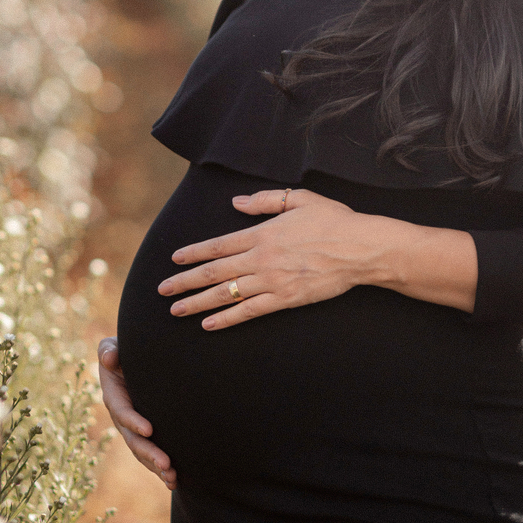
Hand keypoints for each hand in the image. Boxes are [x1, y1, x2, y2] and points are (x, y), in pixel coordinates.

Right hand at [97, 337, 176, 490]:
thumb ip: (108, 350)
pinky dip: (161, 469)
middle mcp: (122, 417)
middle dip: (149, 453)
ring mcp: (133, 429)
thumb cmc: (124, 351)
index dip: (133, 421)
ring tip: (172, 477)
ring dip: (156, 466)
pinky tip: (174, 481)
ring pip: (142, 453)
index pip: (122, 412)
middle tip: (166, 464)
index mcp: (114, 397)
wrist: (134, 360)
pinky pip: (151, 455)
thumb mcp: (112, 346)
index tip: (149, 429)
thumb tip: (110, 358)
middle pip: (133, 440)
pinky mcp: (146, 435)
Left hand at [158, 187, 372, 329]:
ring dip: (198, 302)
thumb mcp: (299, 198)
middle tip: (162, 290)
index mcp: (262, 233)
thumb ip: (265, 201)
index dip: (193, 253)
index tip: (174, 260)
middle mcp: (261, 258)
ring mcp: (272, 281)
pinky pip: (249, 311)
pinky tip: (209, 324)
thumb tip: (236, 202)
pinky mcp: (285, 299)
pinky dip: (227, 318)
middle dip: (185, 281)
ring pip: (226, 294)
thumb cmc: (332, 220)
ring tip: (177, 310)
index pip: (218, 245)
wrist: (360, 248)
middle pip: (214, 272)